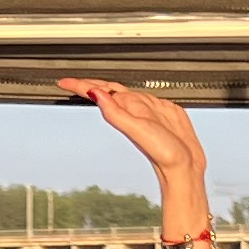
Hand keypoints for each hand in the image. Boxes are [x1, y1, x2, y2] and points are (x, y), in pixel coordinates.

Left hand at [59, 77, 205, 194]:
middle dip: (91, 84)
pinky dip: (136, 92)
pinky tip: (130, 94)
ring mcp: (148, 111)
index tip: (63, 82)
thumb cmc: (163, 153)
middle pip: (108, 91)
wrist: (184, 168)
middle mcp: (134, 110)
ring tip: (94, 84)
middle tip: (73, 81)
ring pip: (126, 92)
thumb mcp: (136, 130)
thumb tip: (95, 94)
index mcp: (125, 111)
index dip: (80, 86)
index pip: (97, 93)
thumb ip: (115, 112)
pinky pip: (146, 97)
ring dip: (109, 87)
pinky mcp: (164, 111)